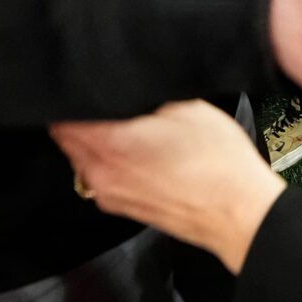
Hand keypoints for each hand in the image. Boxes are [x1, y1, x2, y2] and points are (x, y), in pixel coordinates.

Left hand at [53, 102, 284, 273]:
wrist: (238, 213)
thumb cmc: (217, 163)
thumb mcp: (186, 107)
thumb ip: (146, 98)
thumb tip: (129, 94)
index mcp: (109, 144)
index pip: (62, 119)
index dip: (72, 100)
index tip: (87, 88)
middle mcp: (99, 174)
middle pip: (68, 141)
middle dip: (82, 120)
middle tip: (108, 103)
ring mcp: (110, 195)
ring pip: (84, 160)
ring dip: (96, 144)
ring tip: (127, 128)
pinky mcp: (125, 209)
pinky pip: (103, 178)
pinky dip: (112, 163)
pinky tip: (142, 153)